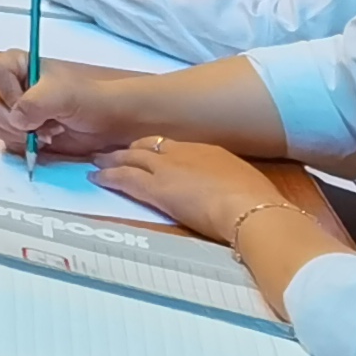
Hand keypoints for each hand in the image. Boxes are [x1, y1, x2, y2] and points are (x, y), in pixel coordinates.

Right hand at [0, 53, 139, 158]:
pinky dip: (23, 145)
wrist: (110, 124)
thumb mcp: (64, 95)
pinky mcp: (20, 132)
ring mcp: (14, 110)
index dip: (7, 90)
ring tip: (49, 133)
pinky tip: (46, 142)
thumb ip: (36, 103)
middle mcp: (11, 86)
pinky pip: (6, 141)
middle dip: (12, 120)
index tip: (29, 102)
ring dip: (20, 135)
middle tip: (39, 126)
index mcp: (18, 65)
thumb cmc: (90, 100)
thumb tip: (15, 120)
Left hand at [93, 138, 289, 242]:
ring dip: (113, 160)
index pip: (173, 146)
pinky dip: (109, 177)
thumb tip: (235, 197)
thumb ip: (230, 185)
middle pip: (148, 146)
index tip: (146, 153)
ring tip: (98, 161)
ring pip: (131, 159)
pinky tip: (97, 178)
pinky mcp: (156, 188)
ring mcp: (168, 168)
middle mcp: (184, 154)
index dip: (156, 149)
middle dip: (129, 150)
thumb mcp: (246, 185)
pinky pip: (125, 178)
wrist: (252, 209)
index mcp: (208, 152)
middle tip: (112, 152)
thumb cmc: (258, 202)